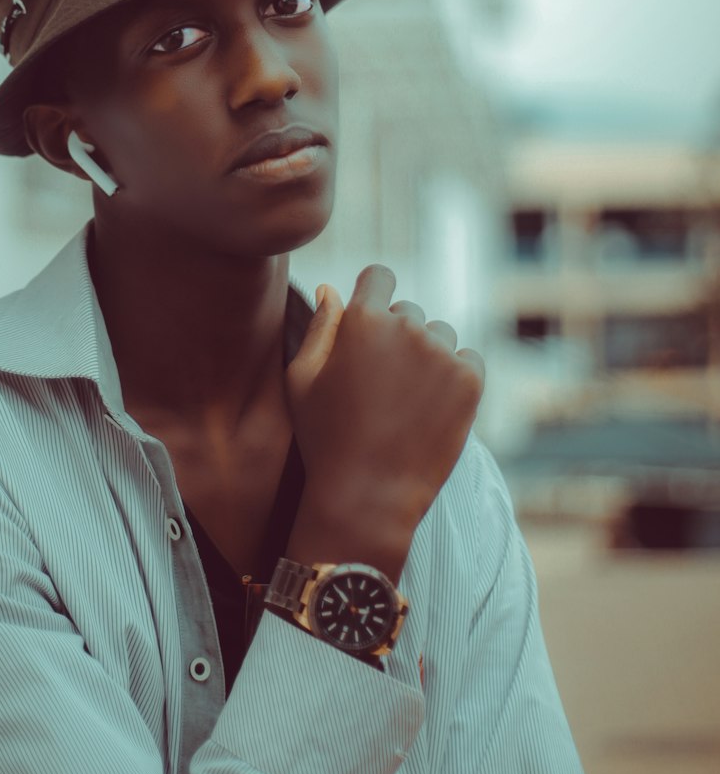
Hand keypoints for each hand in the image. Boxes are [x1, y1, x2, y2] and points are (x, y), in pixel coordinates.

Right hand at [284, 266, 484, 577]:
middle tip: (381, 382)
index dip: (373, 295)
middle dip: (396, 335)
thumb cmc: (325, 438)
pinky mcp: (470, 381)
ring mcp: (441, 354)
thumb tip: (330, 288)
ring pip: (440, 336)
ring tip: (405, 400)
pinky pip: (468, 361)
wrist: (367, 496)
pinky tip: (431, 407)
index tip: (372, 321)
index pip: (380, 277)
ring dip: (427, 356)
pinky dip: (454, 377)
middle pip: (409, 311)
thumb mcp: (303, 380)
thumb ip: (319, 328)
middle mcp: (406, 327)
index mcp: (362, 319)